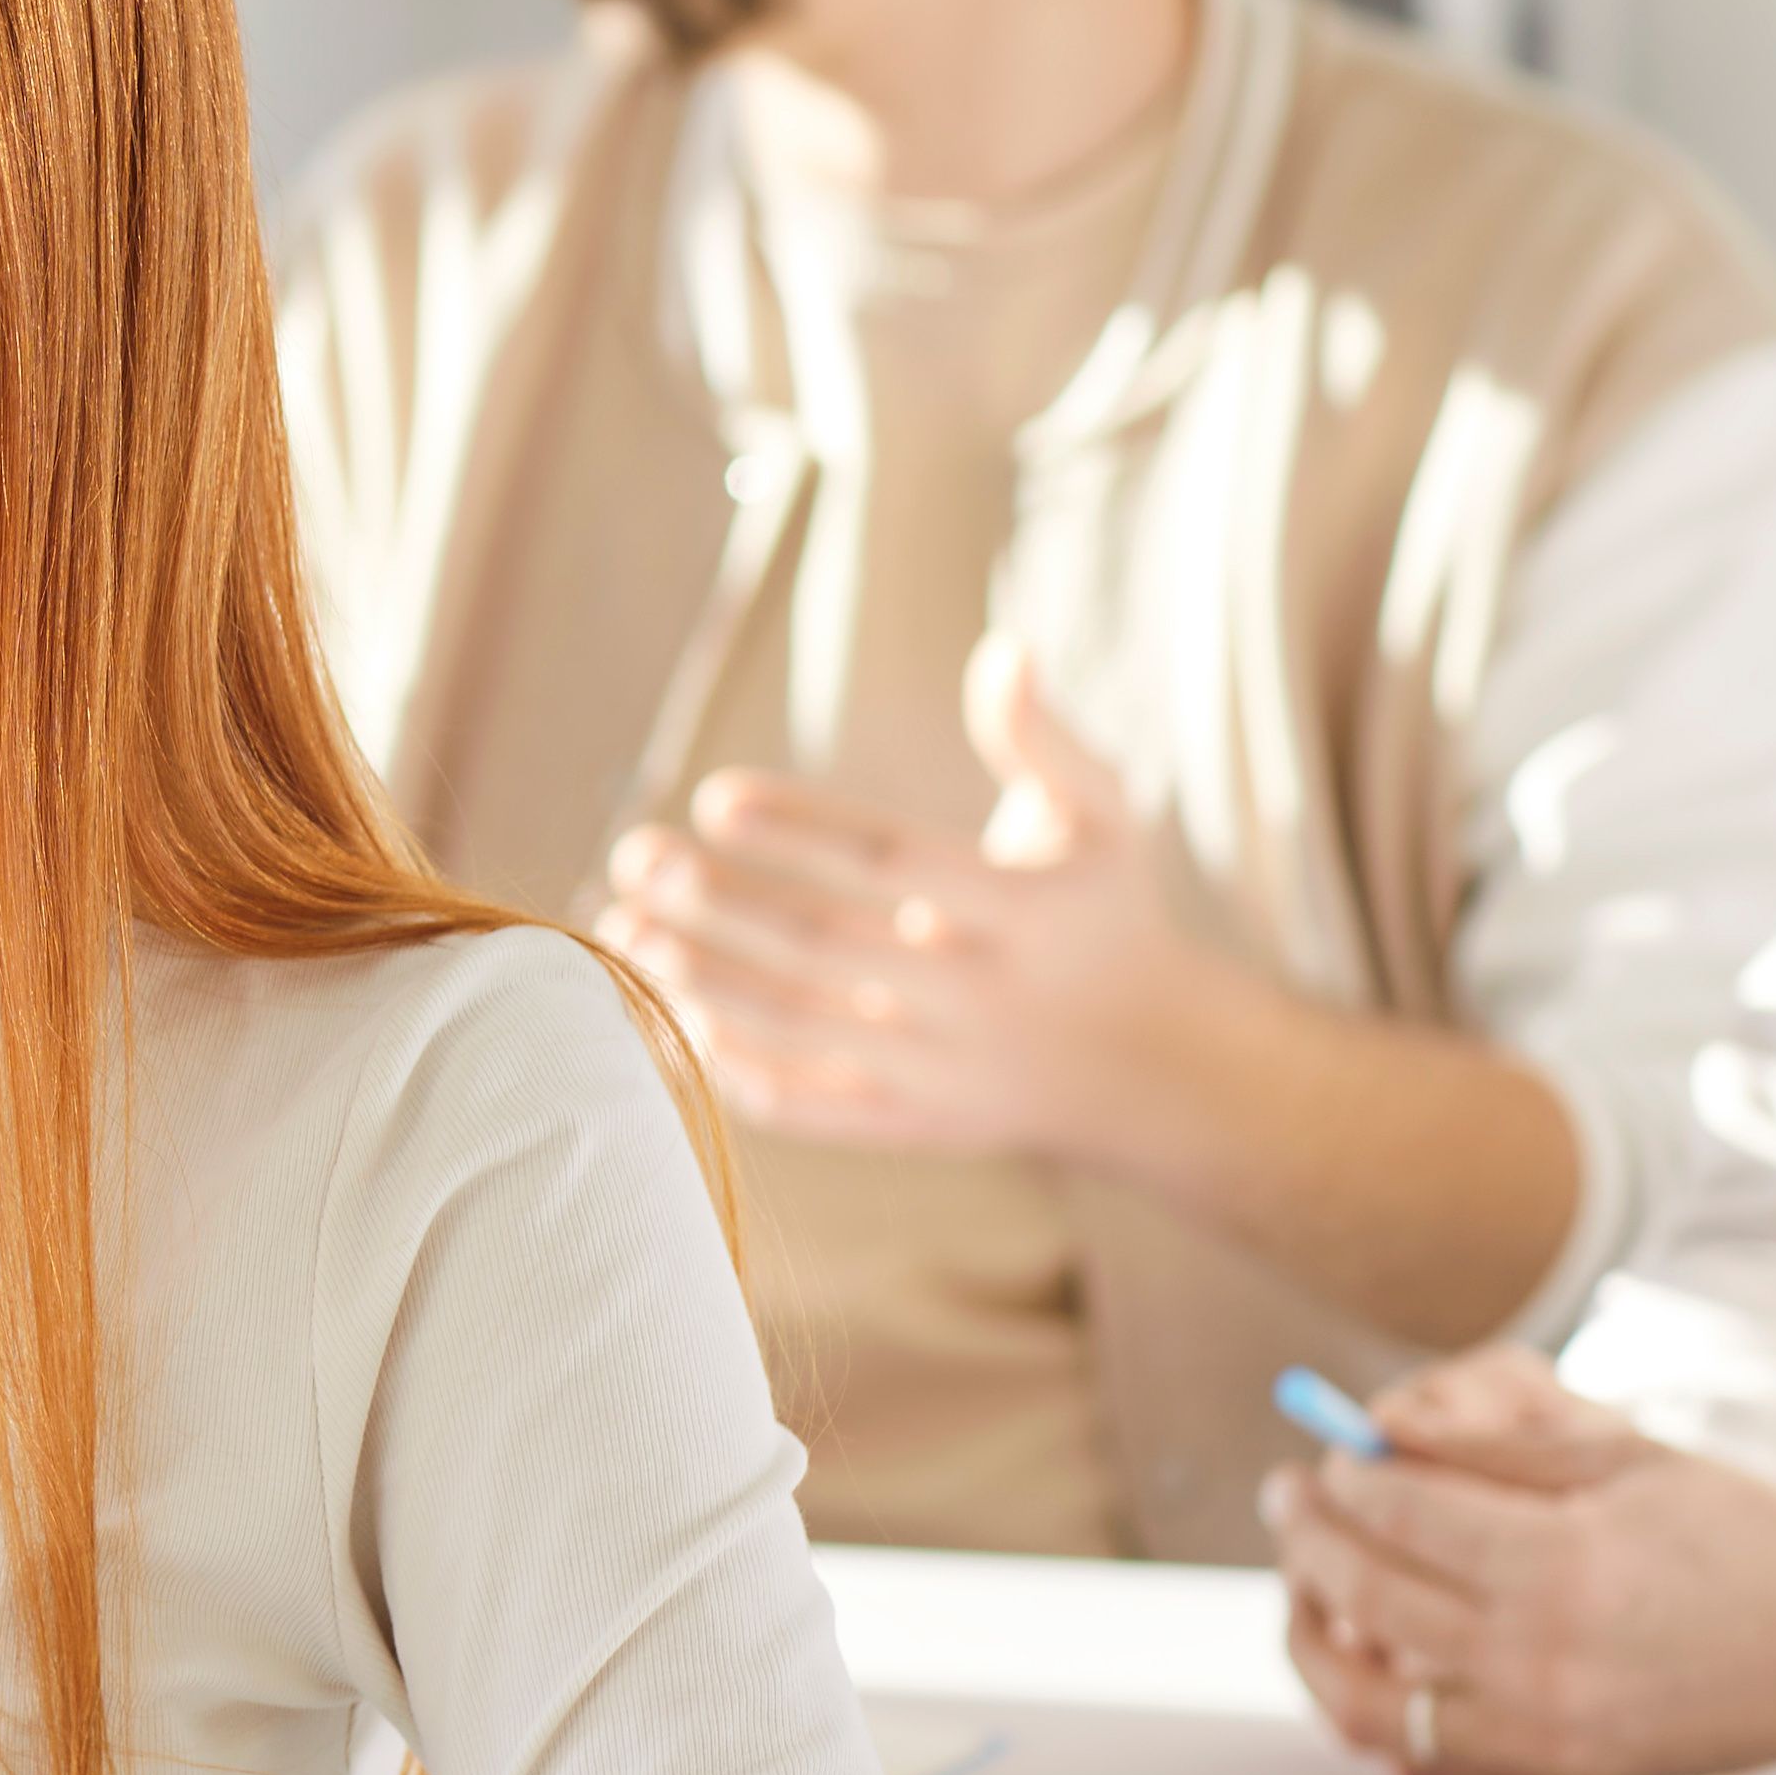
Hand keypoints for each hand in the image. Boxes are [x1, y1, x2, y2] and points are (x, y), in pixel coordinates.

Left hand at [600, 641, 1224, 1165]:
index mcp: (1019, 911)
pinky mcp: (909, 1125)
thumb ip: (1044, 740)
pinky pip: (800, 1104)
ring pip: (794, 1026)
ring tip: (622, 928)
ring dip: (696, 978)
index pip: (889, 862)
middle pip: (819, 947)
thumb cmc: (1106, 915)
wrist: (1153, 1068)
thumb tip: (1006, 649)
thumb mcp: (1102, 820)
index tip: (713, 796)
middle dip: (713, 901)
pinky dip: (726, 1063)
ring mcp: (938, 1069)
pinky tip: (664, 1008)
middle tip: (633, 856)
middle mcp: (973, 995)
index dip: (799, 829)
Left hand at [1263, 1345, 1775, 1774]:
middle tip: (1289, 1498)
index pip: (1396, 1514)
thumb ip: (1493, 1449)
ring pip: (1367, 1697)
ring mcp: (1545, 1731)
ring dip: (1313, 1636)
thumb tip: (1375, 1436)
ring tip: (1304, 1581)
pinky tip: (1365, 1655)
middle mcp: (1542, 1659)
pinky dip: (1373, 1706)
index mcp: (1563, 1565)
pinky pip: (1421, 1754)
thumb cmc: (1753, 1542)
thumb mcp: (1629, 1461)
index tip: (1333, 1454)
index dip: (1346, 1477)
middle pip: (1366, 1597)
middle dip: (1309, 1537)